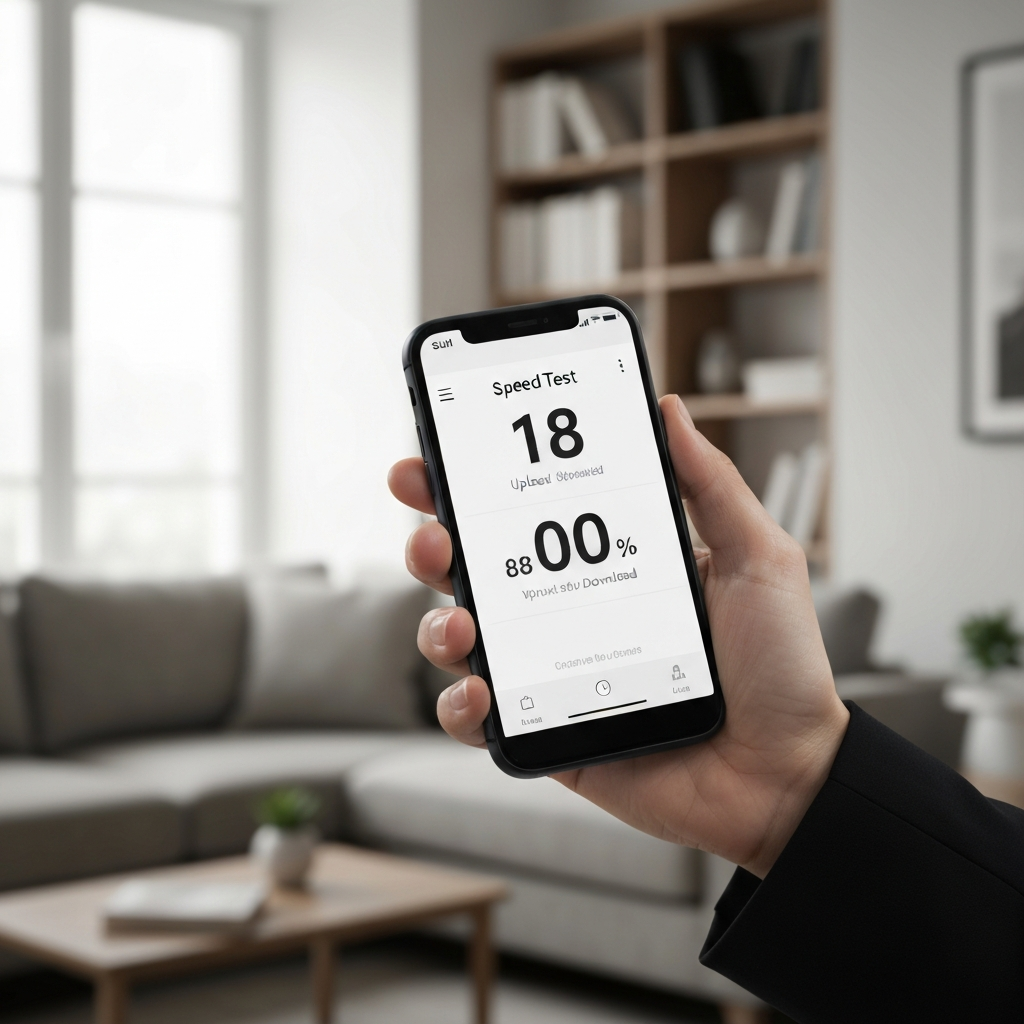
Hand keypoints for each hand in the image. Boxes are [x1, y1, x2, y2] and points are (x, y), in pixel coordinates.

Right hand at [387, 395, 848, 877]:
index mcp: (608, 565)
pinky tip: (481, 692)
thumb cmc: (780, 668)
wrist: (787, 774)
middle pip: (474, 569)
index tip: (436, 458)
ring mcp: (551, 675)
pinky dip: (460, 707)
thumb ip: (711, 484)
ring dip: (437, 624)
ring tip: (461, 623)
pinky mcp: (546, 733)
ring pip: (460, 639)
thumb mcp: (755, 557)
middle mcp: (569, 614)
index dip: (472, 484)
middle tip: (434, 532)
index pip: (527, 515)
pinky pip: (477, 721)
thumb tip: (669, 410)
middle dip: (432, 541)